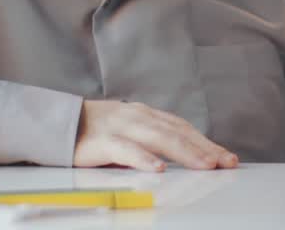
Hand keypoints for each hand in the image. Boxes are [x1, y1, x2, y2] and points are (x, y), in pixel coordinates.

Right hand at [73, 99, 238, 171]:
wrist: (57, 122)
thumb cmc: (97, 132)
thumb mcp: (130, 132)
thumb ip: (153, 141)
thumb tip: (184, 157)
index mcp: (147, 116)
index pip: (183, 128)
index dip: (206, 142)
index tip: (226, 157)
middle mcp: (138, 117)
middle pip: (177, 132)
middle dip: (204, 148)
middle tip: (225, 162)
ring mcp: (121, 127)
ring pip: (158, 138)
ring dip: (184, 152)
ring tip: (205, 165)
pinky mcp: (101, 142)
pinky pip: (125, 150)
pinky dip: (143, 158)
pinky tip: (158, 168)